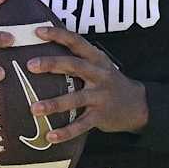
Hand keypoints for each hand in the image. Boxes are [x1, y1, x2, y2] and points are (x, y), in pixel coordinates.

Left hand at [26, 25, 148, 137]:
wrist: (138, 105)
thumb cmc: (108, 83)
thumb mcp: (99, 65)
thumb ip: (77, 59)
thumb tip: (41, 53)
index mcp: (96, 59)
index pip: (76, 41)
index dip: (58, 34)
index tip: (37, 31)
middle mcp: (99, 75)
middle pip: (74, 66)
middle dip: (52, 64)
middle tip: (30, 65)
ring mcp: (101, 96)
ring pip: (75, 99)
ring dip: (54, 104)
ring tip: (34, 109)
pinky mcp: (101, 116)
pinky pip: (82, 125)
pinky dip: (66, 132)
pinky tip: (50, 136)